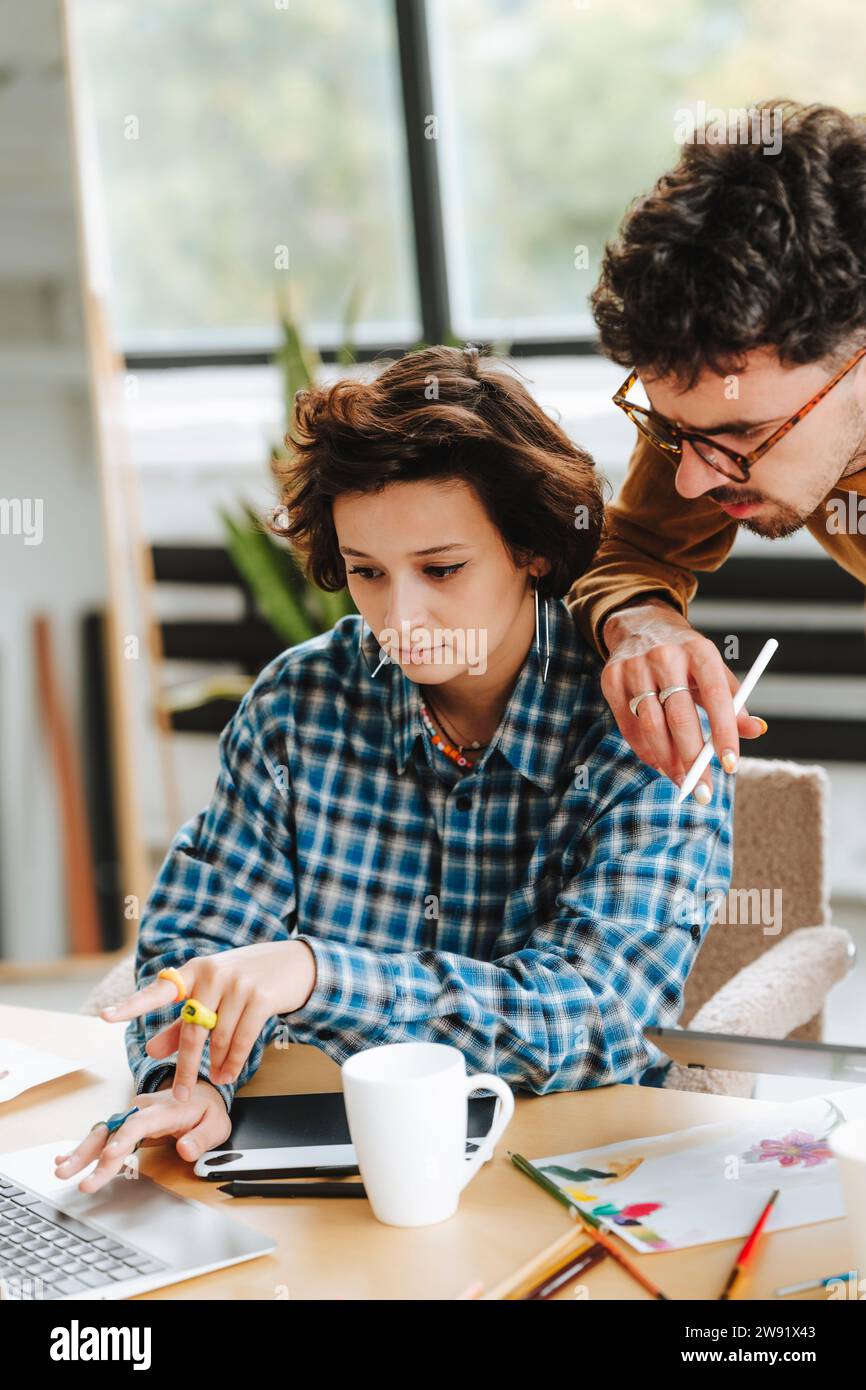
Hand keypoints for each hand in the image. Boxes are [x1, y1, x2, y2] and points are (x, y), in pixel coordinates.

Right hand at [53, 1077, 230, 1193]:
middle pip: (113, 1130)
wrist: (201, 1093)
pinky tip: (65, 1159)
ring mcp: (131, 1115)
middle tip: (71, 1173)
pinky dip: (84, 1149)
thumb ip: (201, 1138)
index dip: (123, 1140)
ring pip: (102, 1133)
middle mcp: (142, 1109)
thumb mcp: (216, 1125)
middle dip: (91, 1153)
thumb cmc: (207, 1111)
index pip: (140, 1124)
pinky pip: (102, 1136)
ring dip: (81, 1153)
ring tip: (62, 1170)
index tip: (110, 1156)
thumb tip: (184, 1150)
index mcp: (165, 1109)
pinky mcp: (125, 1124)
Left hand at [100, 939, 316, 1100]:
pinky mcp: (261, 997)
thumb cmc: (248, 979)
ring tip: (217, 1080)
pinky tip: (229, 1073)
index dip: (131, 1005)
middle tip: (179, 1094)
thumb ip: (181, 1023)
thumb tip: (151, 1050)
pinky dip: (234, 1061)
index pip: (158, 991)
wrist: (296, 964)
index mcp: (194, 971)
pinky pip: (241, 1039)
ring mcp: (238, 984)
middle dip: (186, 1066)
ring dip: (216, 1065)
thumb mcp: (213, 995)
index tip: (105, 1017)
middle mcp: (212, 974)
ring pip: (218, 1037)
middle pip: (191, 1029)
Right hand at [601, 600, 766, 798]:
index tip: (731, 766)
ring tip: (683, 781)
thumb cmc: (687, 658)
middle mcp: (664, 656)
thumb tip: (757, 730)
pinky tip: (660, 763)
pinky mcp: (611, 680)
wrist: (641, 625)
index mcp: (699, 650)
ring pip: (650, 725)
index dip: (724, 732)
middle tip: (704, 791)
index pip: (715, 695)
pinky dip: (645, 750)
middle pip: (679, 716)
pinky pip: (628, 726)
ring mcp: (634, 667)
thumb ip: (734, 702)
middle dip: (693, 759)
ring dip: (667, 760)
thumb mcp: (714, 670)